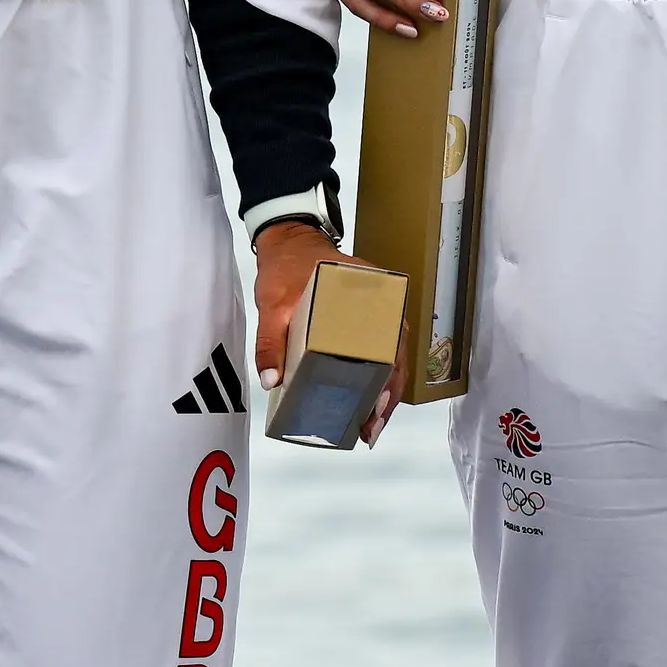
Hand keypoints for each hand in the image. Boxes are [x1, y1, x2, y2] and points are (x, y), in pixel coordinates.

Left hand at [251, 219, 398, 445]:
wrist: (288, 239)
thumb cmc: (286, 267)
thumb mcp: (274, 303)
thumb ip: (271, 340)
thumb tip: (272, 381)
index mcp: (371, 294)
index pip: (391, 341)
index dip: (390, 377)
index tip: (378, 404)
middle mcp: (382, 303)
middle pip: (395, 355)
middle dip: (388, 395)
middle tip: (371, 428)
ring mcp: (376, 311)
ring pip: (390, 357)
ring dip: (383, 390)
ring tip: (369, 425)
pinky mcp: (365, 318)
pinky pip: (377, 350)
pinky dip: (375, 376)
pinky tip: (365, 400)